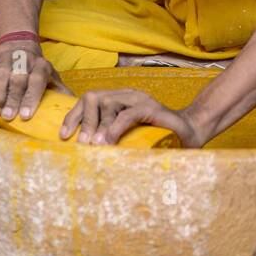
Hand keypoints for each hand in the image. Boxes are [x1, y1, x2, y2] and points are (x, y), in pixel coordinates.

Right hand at [0, 41, 70, 119]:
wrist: (19, 45)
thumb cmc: (37, 70)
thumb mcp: (52, 77)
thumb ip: (60, 91)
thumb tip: (72, 106)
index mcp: (41, 65)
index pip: (37, 81)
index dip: (31, 98)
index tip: (26, 115)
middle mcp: (24, 60)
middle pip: (18, 80)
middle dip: (13, 100)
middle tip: (8, 116)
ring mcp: (6, 58)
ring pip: (2, 74)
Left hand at [59, 89, 207, 147]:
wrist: (193, 132)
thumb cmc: (159, 139)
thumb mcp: (131, 138)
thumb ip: (113, 141)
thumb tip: (86, 159)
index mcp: (120, 100)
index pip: (89, 100)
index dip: (73, 116)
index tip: (62, 136)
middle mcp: (128, 96)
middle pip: (93, 97)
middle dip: (82, 119)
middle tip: (79, 143)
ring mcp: (140, 99)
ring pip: (107, 102)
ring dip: (96, 123)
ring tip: (92, 145)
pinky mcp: (152, 108)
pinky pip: (128, 113)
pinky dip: (115, 127)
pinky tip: (108, 141)